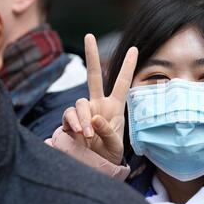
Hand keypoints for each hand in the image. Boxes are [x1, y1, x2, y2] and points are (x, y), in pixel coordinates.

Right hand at [61, 34, 137, 164]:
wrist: (96, 167)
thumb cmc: (110, 154)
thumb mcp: (116, 145)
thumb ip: (108, 131)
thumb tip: (94, 118)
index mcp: (114, 107)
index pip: (121, 83)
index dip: (127, 67)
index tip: (134, 49)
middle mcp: (98, 105)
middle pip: (95, 76)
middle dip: (91, 56)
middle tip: (89, 36)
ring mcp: (84, 112)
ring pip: (80, 102)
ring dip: (83, 117)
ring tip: (87, 134)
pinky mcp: (70, 121)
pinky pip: (69, 114)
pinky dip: (73, 122)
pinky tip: (78, 132)